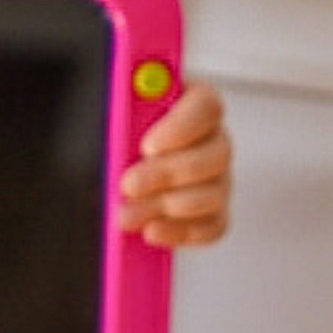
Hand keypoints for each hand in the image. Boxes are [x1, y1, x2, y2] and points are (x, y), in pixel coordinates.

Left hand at [118, 78, 231, 249]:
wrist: (118, 159)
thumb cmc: (118, 128)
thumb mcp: (114, 112)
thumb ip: (122, 113)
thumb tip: (121, 122)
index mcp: (192, 101)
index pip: (206, 106)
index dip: (181, 126)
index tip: (147, 146)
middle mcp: (213, 137)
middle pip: (215, 154)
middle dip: (167, 174)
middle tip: (128, 186)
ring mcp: (218, 175)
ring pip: (213, 193)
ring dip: (167, 207)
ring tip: (127, 215)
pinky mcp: (214, 209)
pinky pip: (212, 225)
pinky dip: (180, 231)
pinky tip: (151, 231)